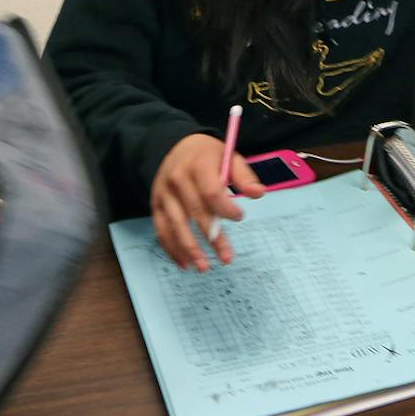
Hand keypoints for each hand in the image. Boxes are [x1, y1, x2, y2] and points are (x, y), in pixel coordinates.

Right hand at [151, 132, 265, 271]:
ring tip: (204, 267)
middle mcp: (177, 179)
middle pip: (196, 213)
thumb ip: (244, 176)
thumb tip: (258, 193)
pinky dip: (172, 249)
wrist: (176, 148)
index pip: (211, 192)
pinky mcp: (156, 206)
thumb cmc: (207, 157)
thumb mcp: (229, 158)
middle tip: (227, 257)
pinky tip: (185, 263)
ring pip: (176, 226)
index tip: (239, 216)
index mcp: (198, 165)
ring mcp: (164, 194)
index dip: (226, 209)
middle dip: (212, 238)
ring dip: (190, 250)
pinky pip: (162, 231)